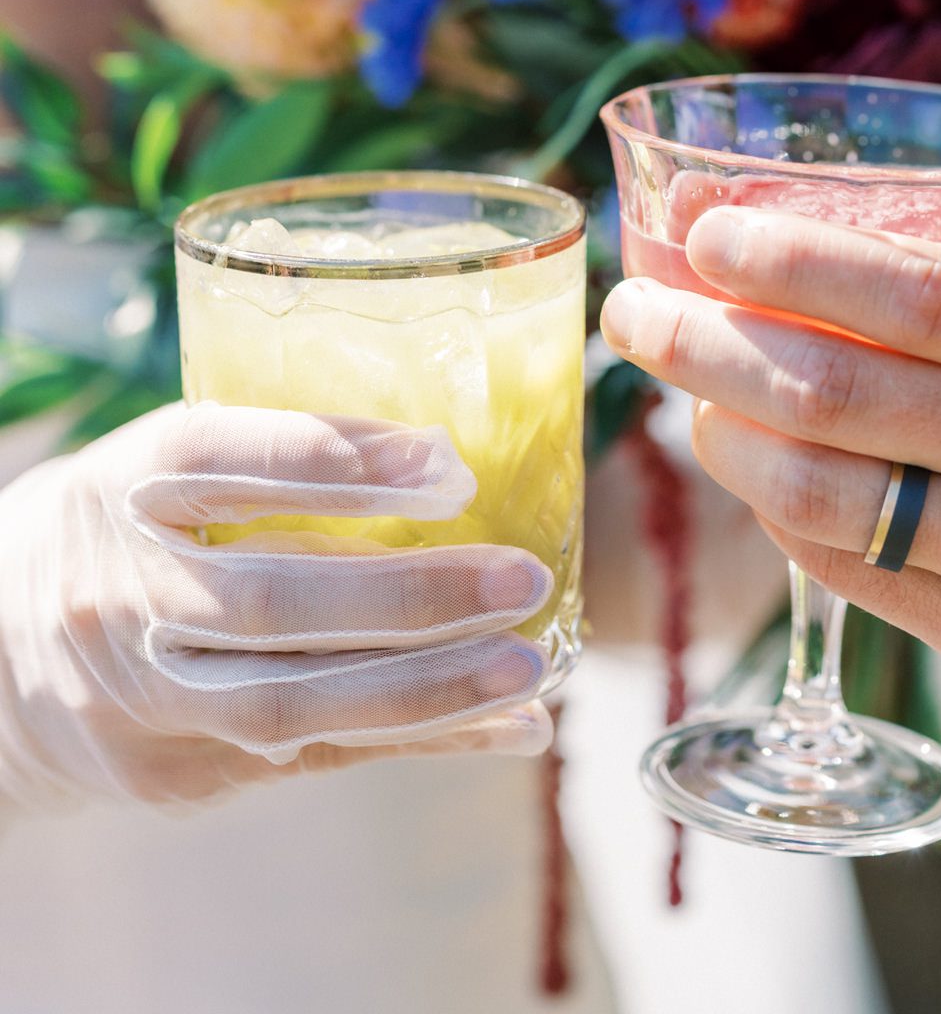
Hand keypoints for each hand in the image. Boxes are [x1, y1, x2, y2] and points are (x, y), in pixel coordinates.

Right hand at [0, 402, 552, 808]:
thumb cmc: (121, 532)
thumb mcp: (163, 466)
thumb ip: (274, 456)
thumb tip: (445, 461)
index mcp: (124, 486)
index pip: (222, 460)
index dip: (332, 460)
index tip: (444, 462)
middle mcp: (124, 594)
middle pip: (270, 601)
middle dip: (407, 595)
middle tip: (519, 578)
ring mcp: (144, 697)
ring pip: (292, 702)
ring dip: (426, 689)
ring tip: (529, 664)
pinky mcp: (175, 774)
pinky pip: (312, 760)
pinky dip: (419, 740)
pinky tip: (508, 725)